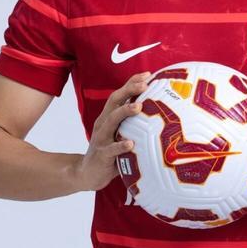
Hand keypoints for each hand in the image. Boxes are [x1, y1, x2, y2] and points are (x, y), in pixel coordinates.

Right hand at [74, 71, 150, 191]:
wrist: (87, 173)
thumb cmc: (110, 152)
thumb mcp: (119, 135)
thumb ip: (133, 125)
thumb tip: (159, 115)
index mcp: (108, 117)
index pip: (119, 95)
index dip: (131, 83)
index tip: (147, 74)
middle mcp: (103, 124)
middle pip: (114, 102)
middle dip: (129, 90)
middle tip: (144, 84)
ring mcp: (101, 139)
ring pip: (111, 121)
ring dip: (125, 112)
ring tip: (139, 106)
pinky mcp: (102, 155)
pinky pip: (111, 150)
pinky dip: (121, 146)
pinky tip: (131, 144)